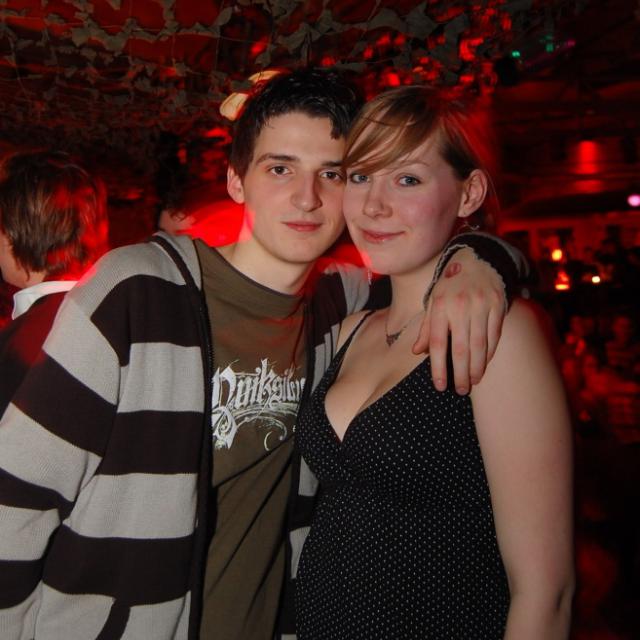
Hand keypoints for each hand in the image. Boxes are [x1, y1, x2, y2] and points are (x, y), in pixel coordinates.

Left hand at [412, 248, 505, 393]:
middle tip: (460, 390)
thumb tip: (416, 352)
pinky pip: (494, 335)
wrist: (476, 259)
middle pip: (461, 349)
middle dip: (460, 374)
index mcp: (440, 307)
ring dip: (477, 368)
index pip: (437, 343)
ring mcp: (481, 305)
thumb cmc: (449, 286)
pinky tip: (484, 364)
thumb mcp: (432, 302)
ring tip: (473, 382)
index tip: (440, 386)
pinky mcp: (498, 305)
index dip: (438, 367)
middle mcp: (460, 307)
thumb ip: (426, 328)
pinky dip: (490, 353)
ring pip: (480, 345)